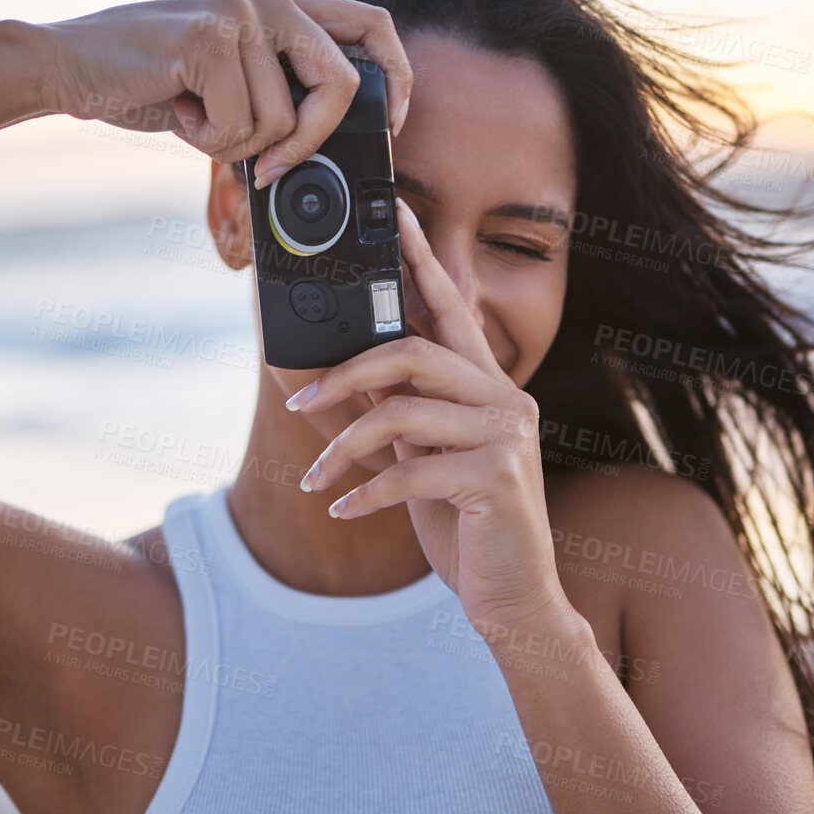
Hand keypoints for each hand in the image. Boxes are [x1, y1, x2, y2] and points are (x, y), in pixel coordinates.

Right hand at [34, 0, 412, 183]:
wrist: (67, 66)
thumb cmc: (147, 81)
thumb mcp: (227, 81)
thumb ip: (278, 92)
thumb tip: (326, 148)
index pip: (372, 24)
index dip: (397, 79)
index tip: (390, 126)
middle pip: (342, 82)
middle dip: (312, 140)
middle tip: (272, 166)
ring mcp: (238, 10)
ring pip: (281, 119)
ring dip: (236, 143)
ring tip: (194, 116)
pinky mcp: (208, 38)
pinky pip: (239, 125)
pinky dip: (207, 141)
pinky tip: (177, 111)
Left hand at [288, 198, 573, 637]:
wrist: (515, 600)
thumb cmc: (466, 526)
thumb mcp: (421, 461)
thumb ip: (394, 414)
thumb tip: (332, 374)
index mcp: (489, 387)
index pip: (452, 308)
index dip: (421, 258)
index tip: (393, 212)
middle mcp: (507, 401)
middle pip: (413, 353)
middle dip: (345, 374)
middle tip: (298, 400)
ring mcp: (507, 438)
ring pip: (403, 413)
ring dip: (344, 448)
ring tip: (315, 480)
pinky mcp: (497, 480)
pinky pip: (410, 471)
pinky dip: (366, 493)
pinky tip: (344, 511)